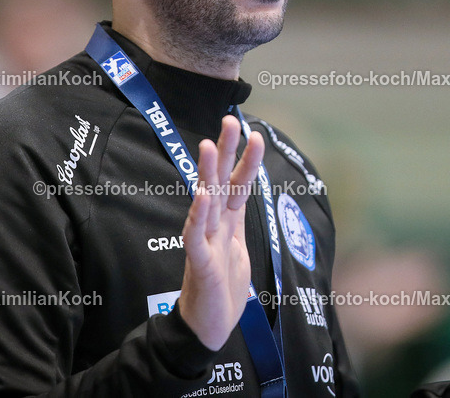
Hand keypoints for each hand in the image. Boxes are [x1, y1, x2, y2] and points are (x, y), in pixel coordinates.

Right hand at [179, 115, 262, 350]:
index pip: (237, 184)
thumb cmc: (223, 290)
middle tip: (229, 120)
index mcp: (227, 222)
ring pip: (205, 201)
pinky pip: (195, 236)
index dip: (246, 160)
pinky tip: (200, 196)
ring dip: (206, 174)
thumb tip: (241, 194)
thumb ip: (235, 221)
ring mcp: (205, 242)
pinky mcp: (199, 263)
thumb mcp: (237, 249)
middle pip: (219, 182)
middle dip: (225, 151)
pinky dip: (197, 216)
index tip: (254, 133)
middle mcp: (214, 226)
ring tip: (207, 146)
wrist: (209, 329)